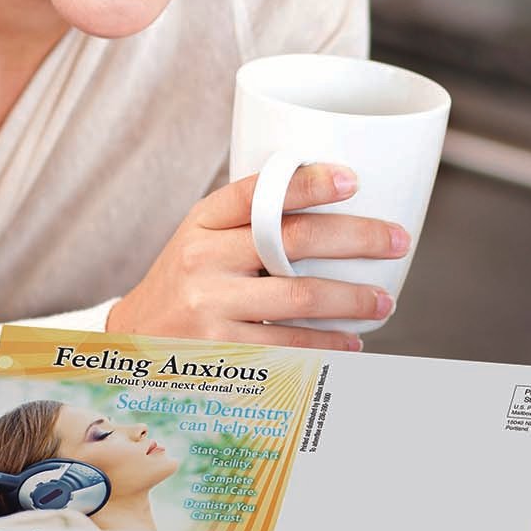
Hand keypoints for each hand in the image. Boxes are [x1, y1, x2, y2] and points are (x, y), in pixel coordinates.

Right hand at [106, 163, 408, 350]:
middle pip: (292, 240)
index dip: (307, 182)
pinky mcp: (222, 350)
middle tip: (396, 241)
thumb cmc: (185, 283)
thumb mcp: (201, 240)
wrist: (134, 342)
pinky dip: (328, 345)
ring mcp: (210, 306)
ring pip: (299, 298)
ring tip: (383, 300)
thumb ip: (248, 223)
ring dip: (352, 299)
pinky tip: (350, 342)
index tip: (352, 180)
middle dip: (356, 238)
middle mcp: (203, 259)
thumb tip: (332, 208)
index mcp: (202, 221)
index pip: (256, 191)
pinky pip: (289, 346)